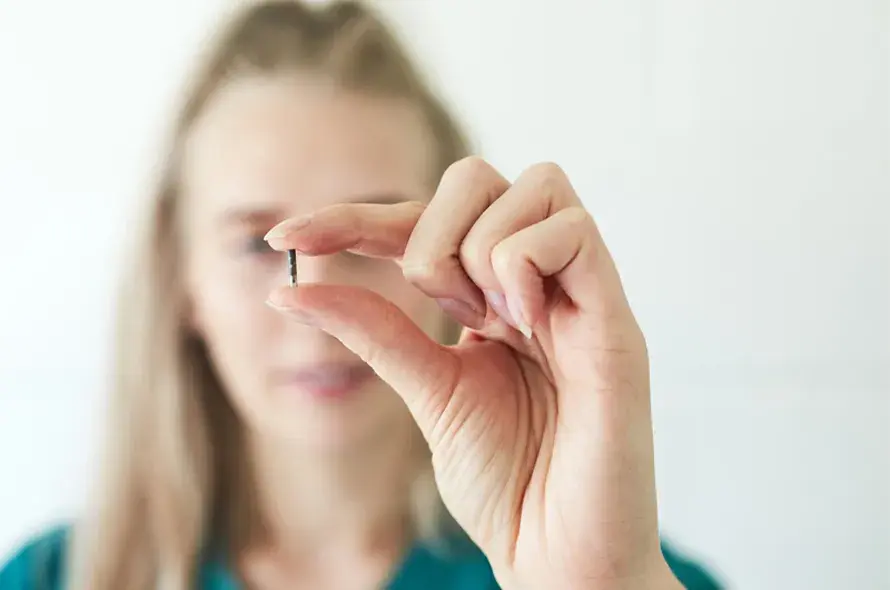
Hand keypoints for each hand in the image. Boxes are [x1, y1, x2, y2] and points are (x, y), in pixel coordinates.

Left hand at [264, 158, 678, 589]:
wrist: (561, 554)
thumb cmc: (507, 480)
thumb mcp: (427, 392)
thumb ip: (374, 331)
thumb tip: (290, 290)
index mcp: (492, 298)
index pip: (421, 224)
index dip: (352, 217)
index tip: (284, 235)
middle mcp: (537, 282)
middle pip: (479, 177)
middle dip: (431, 229)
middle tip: (443, 305)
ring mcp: (579, 292)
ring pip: (531, 183)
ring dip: (480, 247)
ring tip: (493, 320)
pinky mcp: (615, 315)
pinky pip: (571, 229)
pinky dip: (525, 265)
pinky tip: (526, 324)